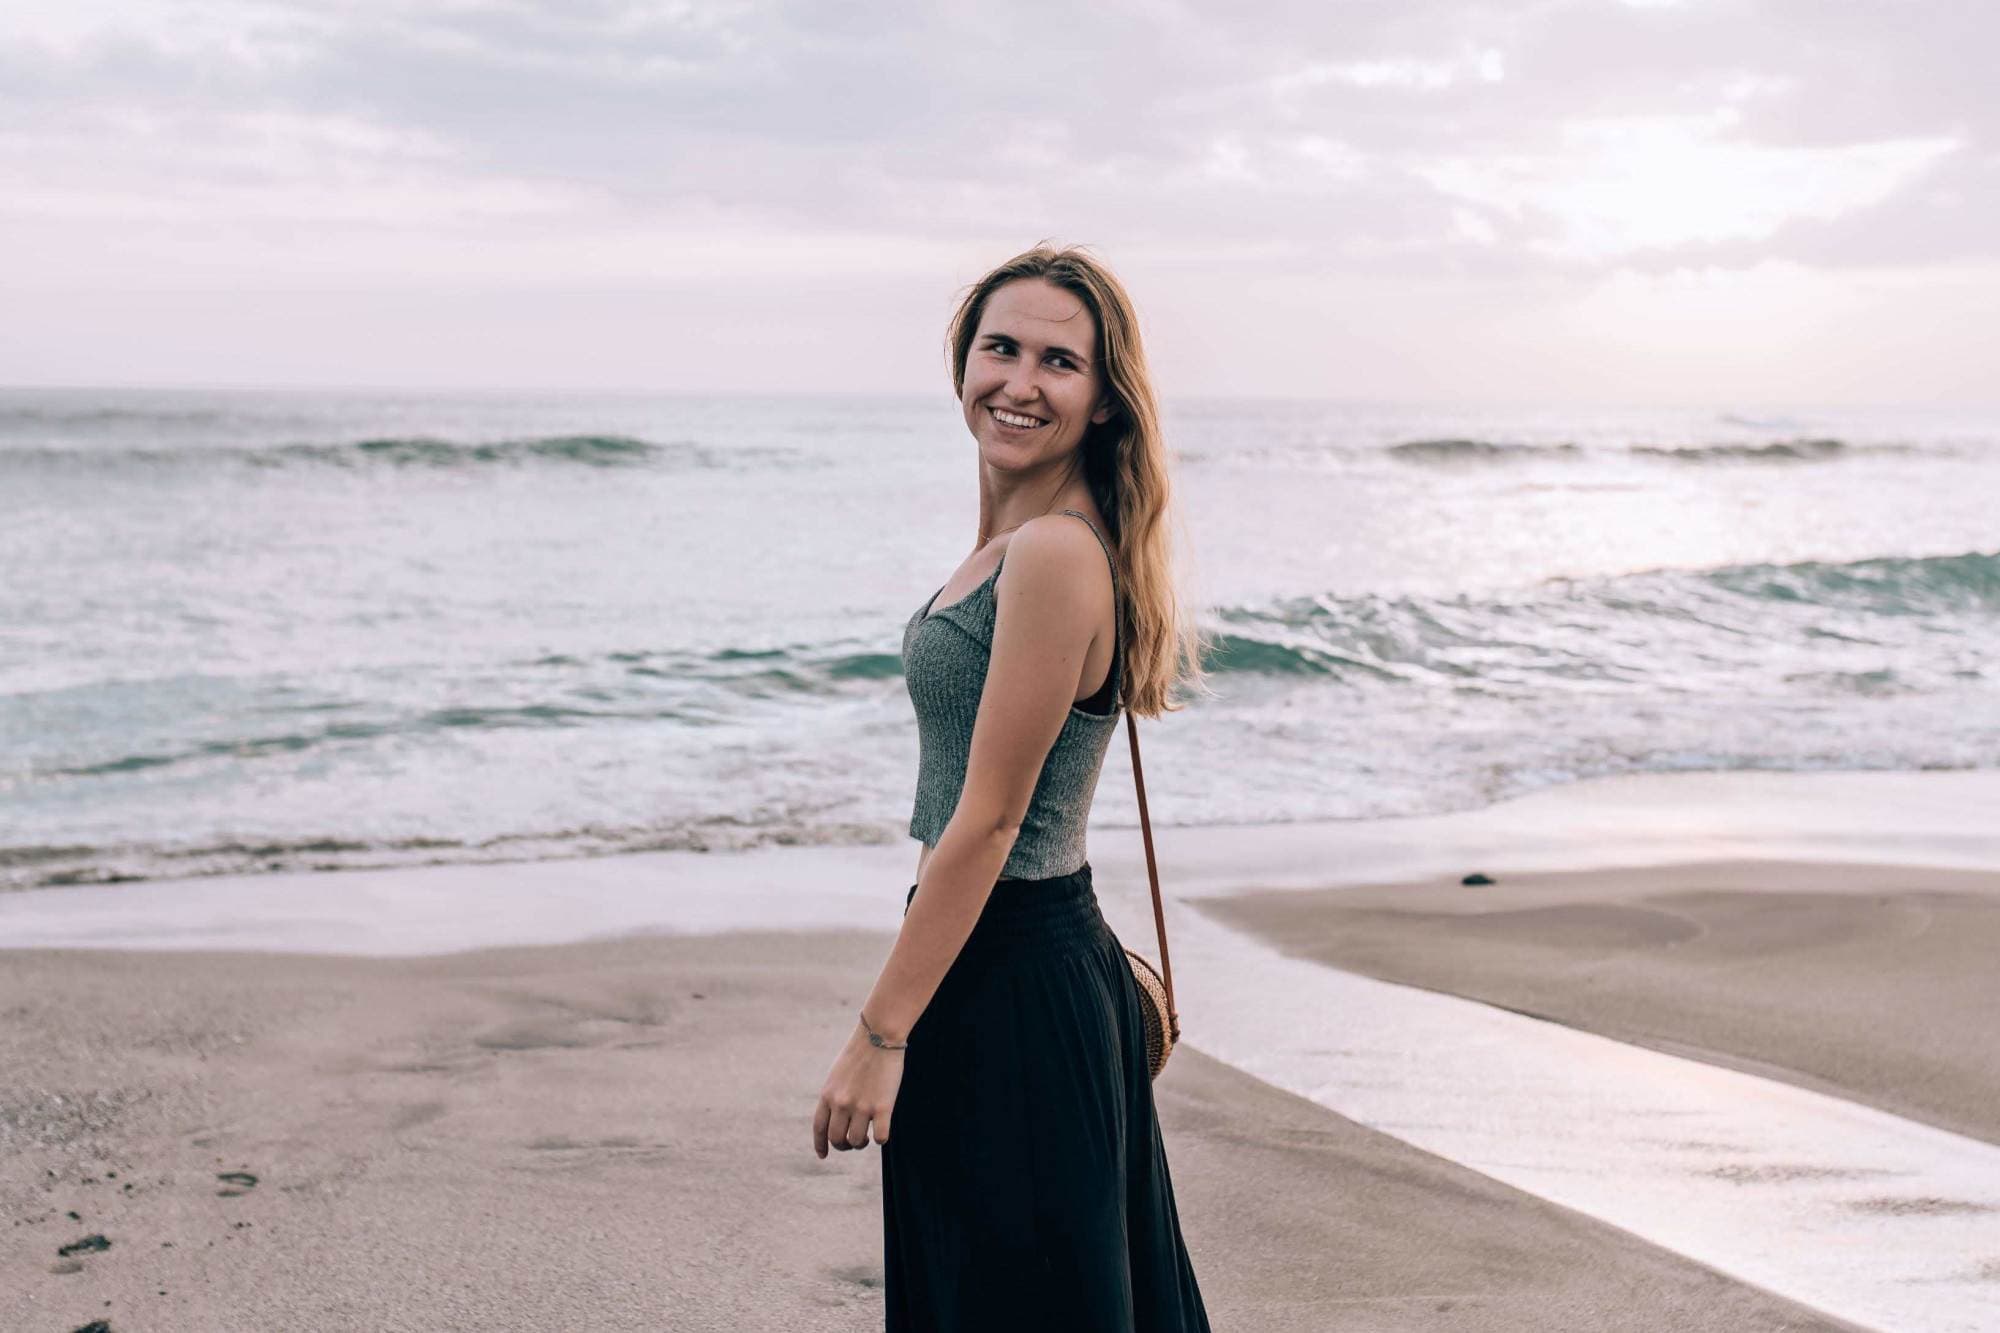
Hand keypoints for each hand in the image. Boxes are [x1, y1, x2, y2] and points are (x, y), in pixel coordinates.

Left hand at [813, 1019, 903, 1158]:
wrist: (879, 1035)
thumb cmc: (860, 1051)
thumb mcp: (837, 1074)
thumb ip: (835, 1095)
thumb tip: (838, 1117)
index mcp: (828, 1095)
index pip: (819, 1128)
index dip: (820, 1145)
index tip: (824, 1155)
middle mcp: (841, 1103)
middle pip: (836, 1139)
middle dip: (844, 1146)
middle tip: (855, 1142)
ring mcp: (861, 1106)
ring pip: (857, 1141)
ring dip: (862, 1143)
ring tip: (868, 1137)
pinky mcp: (882, 1107)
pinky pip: (881, 1137)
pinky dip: (881, 1138)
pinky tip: (883, 1130)